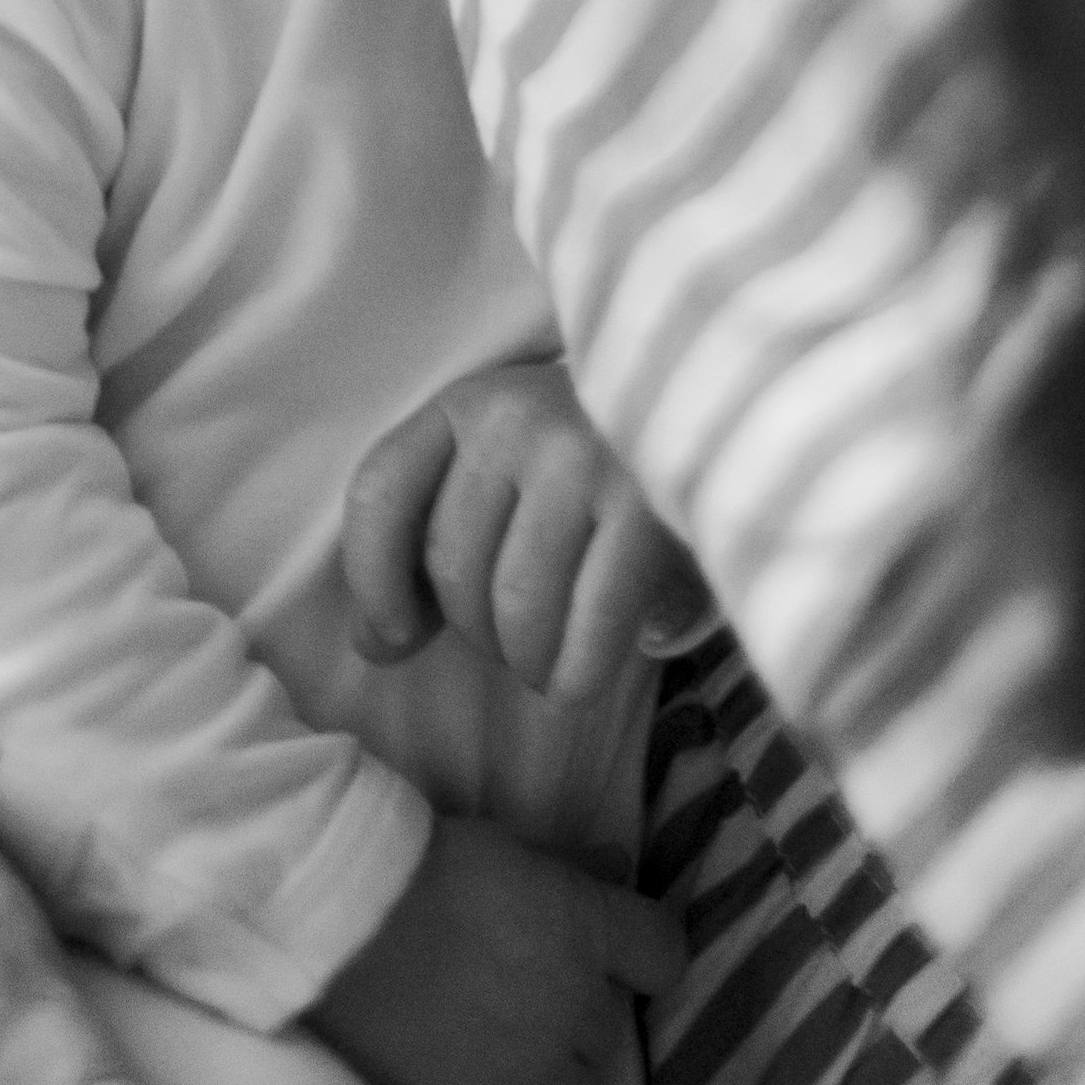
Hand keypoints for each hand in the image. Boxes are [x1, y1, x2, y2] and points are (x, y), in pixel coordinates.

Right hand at [307, 815, 680, 1084]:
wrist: (341, 928)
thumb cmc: (422, 868)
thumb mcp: (505, 847)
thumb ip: (570, 866)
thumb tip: (617, 869)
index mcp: (585, 929)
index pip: (663, 953)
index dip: (641, 945)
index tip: (618, 939)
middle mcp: (577, 1005)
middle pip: (610, 1019)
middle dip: (581, 1000)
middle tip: (526, 977)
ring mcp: (536, 1069)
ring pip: (577, 1072)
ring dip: (553, 1051)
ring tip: (497, 1021)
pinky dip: (511, 1081)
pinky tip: (472, 1052)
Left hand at [341, 360, 708, 699]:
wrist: (711, 408)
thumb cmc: (586, 456)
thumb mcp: (500, 463)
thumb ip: (429, 536)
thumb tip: (374, 645)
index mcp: (467, 402)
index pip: (380, 490)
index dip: (372, 581)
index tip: (394, 635)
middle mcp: (518, 418)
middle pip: (453, 567)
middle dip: (475, 631)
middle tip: (512, 637)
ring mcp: (585, 457)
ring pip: (517, 607)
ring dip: (526, 661)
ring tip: (546, 659)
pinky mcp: (648, 507)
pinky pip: (588, 628)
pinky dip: (575, 676)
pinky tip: (576, 682)